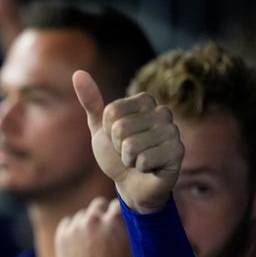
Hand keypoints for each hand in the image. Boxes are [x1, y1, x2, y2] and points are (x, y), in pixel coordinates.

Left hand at [56, 197, 131, 256]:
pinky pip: (67, 223)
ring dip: (87, 224)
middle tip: (105, 229)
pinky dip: (72, 230)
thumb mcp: (131, 248)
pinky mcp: (62, 235)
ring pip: (82, 215)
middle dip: (102, 214)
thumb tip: (127, 213)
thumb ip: (126, 227)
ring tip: (92, 243)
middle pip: (98, 204)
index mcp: (115, 221)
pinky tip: (79, 244)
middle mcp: (94, 220)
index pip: (118, 203)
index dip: (119, 213)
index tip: (120, 221)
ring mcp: (76, 227)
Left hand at [73, 70, 183, 212]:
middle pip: (120, 128)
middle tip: (128, 153)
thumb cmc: (116, 154)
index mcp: (145, 101)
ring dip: (129, 159)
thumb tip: (78, 73)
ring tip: (138, 160)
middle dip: (118, 147)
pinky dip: (140, 168)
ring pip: (132, 145)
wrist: (131, 183)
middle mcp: (163, 112)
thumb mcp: (99, 128)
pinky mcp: (178, 152)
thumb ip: (91, 101)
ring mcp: (173, 131)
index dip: (108, 131)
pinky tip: (149, 168)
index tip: (117, 139)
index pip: (112, 112)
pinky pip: (145, 160)